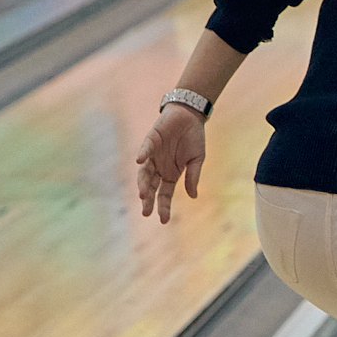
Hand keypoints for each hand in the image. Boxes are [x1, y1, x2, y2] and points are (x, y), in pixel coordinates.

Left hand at [134, 104, 205, 223]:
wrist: (190, 116)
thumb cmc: (194, 138)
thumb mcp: (197, 160)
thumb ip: (193, 177)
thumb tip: (193, 197)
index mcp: (171, 174)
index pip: (165, 194)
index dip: (164, 206)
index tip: (164, 220)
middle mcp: (159, 168)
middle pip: (152, 187)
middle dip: (149, 200)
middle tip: (146, 212)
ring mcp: (153, 155)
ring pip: (145, 172)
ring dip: (143, 183)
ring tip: (143, 194)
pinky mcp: (150, 140)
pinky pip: (145, 149)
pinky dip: (142, 155)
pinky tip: (139, 161)